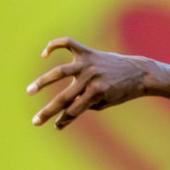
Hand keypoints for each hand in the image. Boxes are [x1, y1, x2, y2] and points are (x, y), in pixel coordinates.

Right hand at [27, 37, 152, 129]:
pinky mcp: (88, 52)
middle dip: (48, 112)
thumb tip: (64, 109)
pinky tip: (44, 54)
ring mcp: (88, 63)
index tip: (57, 127)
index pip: (74, 110)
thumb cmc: (122, 91)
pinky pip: (68, 43)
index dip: (64, 121)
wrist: (139, 72)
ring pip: (60, 72)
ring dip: (42, 81)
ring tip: (30, 91)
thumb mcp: (105, 102)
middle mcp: (90, 77)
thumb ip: (84, 104)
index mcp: (96, 92)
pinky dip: (54, 45)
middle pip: (64, 97)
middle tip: (35, 122)